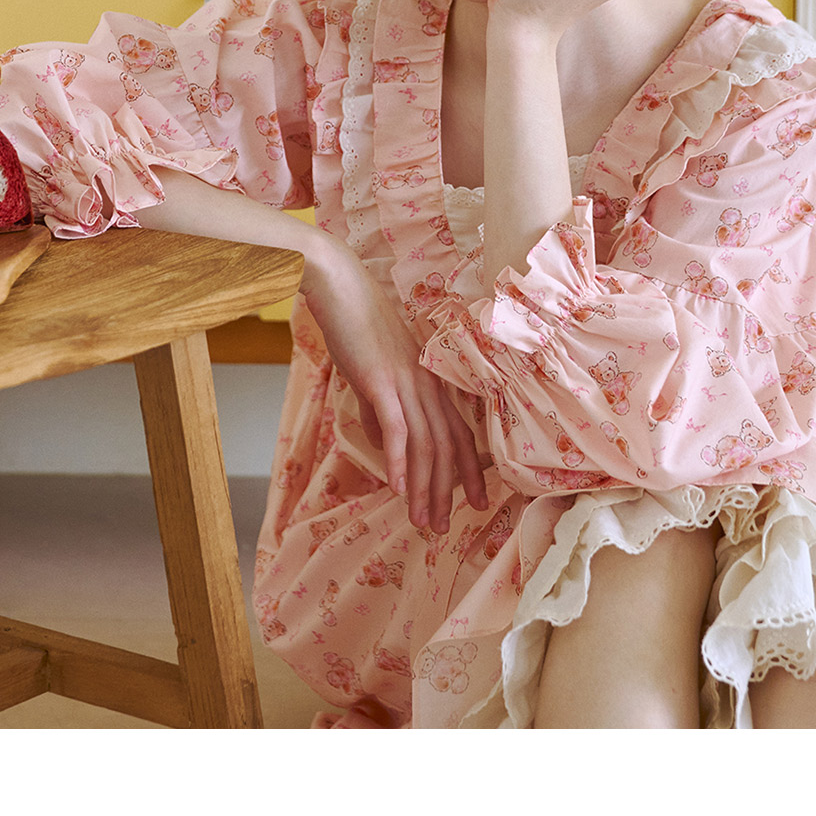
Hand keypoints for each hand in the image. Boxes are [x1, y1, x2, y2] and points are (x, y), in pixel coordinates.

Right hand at [300, 238, 487, 537]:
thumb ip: (382, 409)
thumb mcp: (375, 373)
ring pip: (426, 445)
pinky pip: (397, 428)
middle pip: (447, 447)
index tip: (474, 502)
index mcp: (430, 382)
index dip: (468, 471)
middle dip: (446, 492)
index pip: (459, 433)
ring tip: (420, 520)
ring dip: (424, 487)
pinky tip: (397, 488)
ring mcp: (406, 382)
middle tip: (442, 527)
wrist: (341, 288)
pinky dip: (400, 461)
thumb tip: (386, 444)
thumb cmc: (356, 326)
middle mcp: (426, 384)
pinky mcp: (381, 381)